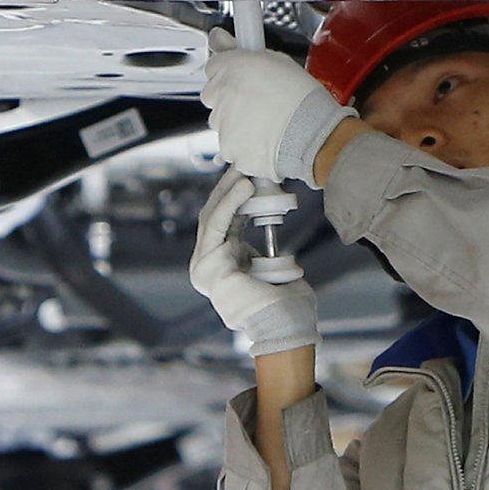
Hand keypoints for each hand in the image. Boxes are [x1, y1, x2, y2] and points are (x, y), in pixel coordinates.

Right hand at [190, 170, 318, 358]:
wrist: (286, 327)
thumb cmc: (285, 303)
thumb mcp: (267, 265)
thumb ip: (256, 246)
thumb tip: (263, 218)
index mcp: (219, 265)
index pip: (222, 222)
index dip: (233, 195)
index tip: (248, 173)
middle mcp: (206, 266)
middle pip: (214, 216)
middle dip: (229, 187)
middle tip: (246, 162)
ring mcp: (203, 269)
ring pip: (213, 217)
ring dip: (230, 190)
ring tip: (247, 170)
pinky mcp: (208, 268)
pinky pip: (218, 227)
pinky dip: (231, 204)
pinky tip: (245, 186)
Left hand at [204, 42, 350, 185]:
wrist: (312, 135)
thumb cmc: (303, 98)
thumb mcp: (278, 61)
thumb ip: (242, 51)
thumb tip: (219, 37)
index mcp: (231, 67)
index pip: (214, 67)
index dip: (231, 74)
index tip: (242, 79)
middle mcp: (221, 95)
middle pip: (214, 96)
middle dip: (231, 99)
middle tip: (258, 102)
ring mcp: (223, 124)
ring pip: (222, 123)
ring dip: (238, 123)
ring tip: (268, 123)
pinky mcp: (229, 149)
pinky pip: (232, 146)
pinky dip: (244, 145)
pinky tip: (266, 140)